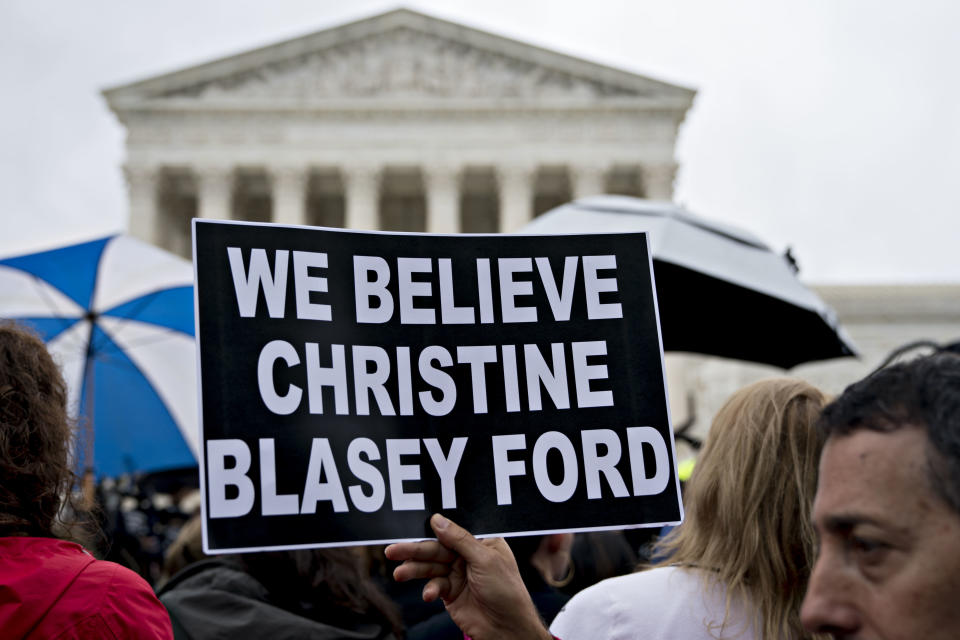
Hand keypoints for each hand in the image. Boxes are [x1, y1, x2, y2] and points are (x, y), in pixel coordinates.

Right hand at [385, 514, 552, 639]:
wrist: (507, 629)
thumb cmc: (506, 591)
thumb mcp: (484, 559)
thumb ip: (459, 539)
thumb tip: (437, 520)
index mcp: (480, 543)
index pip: (452, 532)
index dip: (431, 530)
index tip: (410, 528)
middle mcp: (468, 556)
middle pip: (436, 549)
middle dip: (414, 551)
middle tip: (392, 551)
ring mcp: (458, 575)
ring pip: (431, 567)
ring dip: (414, 570)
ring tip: (399, 574)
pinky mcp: (451, 593)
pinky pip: (434, 586)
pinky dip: (430, 589)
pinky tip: (428, 595)